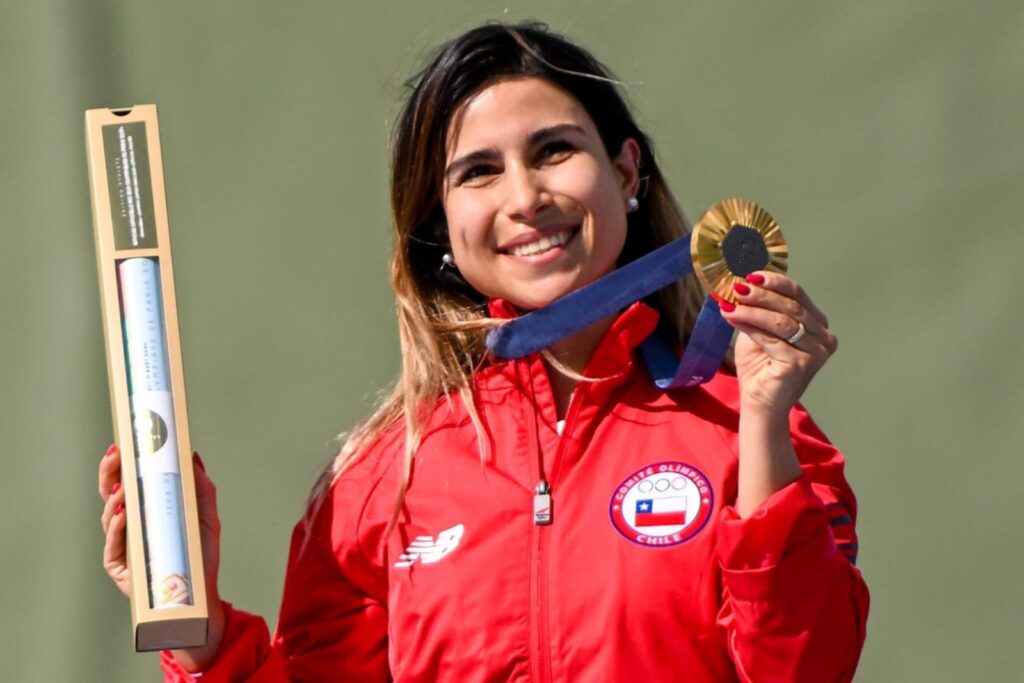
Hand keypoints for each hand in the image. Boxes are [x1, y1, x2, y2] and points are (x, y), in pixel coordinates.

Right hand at [98, 444, 225, 669]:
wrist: (202, 594)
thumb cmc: (200, 555)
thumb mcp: (205, 516)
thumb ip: (200, 487)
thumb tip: (193, 455)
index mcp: (146, 511)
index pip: (129, 482)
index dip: (123, 464)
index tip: (123, 443)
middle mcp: (130, 527)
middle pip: (111, 495)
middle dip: (109, 473)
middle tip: (115, 455)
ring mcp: (123, 547)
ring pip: (109, 518)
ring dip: (114, 499)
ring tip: (123, 486)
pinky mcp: (120, 568)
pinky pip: (115, 546)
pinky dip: (118, 528)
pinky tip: (125, 514)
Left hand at [720, 272, 837, 417]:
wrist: (760, 405)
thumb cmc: (760, 368)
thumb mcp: (759, 331)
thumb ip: (757, 310)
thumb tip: (740, 285)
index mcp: (818, 325)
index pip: (798, 296)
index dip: (775, 282)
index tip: (750, 274)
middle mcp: (824, 338)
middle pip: (791, 306)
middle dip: (761, 295)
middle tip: (737, 287)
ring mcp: (816, 353)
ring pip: (781, 321)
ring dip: (752, 309)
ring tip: (729, 303)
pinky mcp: (801, 365)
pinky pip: (772, 339)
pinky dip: (750, 326)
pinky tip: (732, 318)